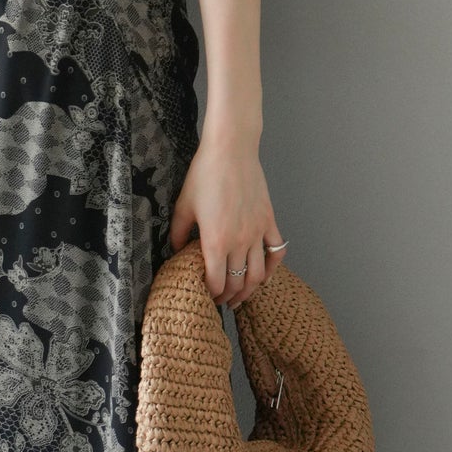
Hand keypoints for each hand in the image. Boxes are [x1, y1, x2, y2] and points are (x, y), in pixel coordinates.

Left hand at [167, 137, 286, 307]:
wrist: (231, 151)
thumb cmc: (204, 175)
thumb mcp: (183, 206)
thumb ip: (177, 234)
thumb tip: (175, 252)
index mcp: (216, 242)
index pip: (217, 282)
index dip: (211, 294)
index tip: (206, 296)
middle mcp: (240, 242)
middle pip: (237, 283)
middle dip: (228, 296)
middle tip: (221, 300)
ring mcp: (258, 232)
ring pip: (259, 274)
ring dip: (250, 290)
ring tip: (241, 295)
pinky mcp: (269, 221)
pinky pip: (277, 251)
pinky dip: (273, 267)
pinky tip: (264, 273)